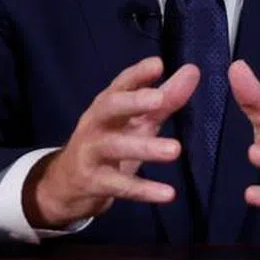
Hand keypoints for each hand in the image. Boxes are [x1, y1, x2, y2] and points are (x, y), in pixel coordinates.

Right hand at [26, 56, 198, 228]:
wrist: (66, 183)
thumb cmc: (110, 142)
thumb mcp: (137, 121)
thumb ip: (166, 98)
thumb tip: (193, 70)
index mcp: (107, 105)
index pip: (121, 84)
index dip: (137, 74)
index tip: (158, 64)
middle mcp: (96, 123)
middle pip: (110, 108)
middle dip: (133, 102)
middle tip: (159, 99)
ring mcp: (91, 152)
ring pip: (115, 147)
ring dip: (145, 147)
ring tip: (175, 150)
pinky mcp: (93, 182)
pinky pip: (119, 186)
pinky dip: (143, 190)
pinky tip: (168, 194)